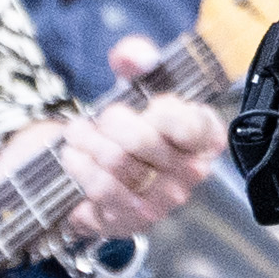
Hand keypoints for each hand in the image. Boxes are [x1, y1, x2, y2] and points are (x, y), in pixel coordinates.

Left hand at [0, 35, 225, 242]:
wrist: (101, 166)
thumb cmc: (130, 123)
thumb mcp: (137, 82)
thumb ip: (138, 58)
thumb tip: (132, 57)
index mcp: (206, 138)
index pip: (189, 124)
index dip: (161, 109)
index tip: (149, 104)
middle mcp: (192, 173)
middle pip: (142, 140)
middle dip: (110, 121)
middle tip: (100, 118)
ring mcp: (164, 200)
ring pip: (117, 162)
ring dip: (87, 142)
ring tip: (78, 134)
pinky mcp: (132, 220)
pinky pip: (100, 188)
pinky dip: (79, 166)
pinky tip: (73, 155)